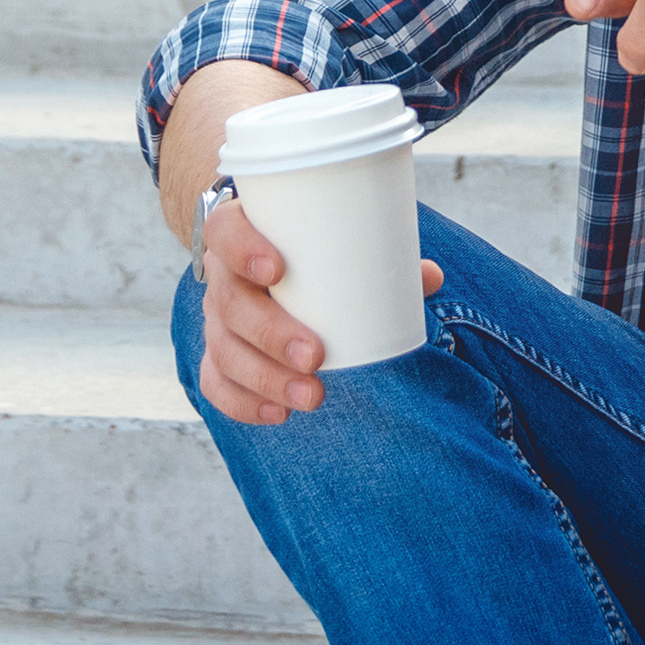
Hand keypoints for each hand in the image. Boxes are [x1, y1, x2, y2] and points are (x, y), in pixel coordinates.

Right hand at [196, 195, 443, 425]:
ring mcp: (215, 318)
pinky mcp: (218, 354)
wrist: (263, 258)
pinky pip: (216, 382)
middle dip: (269, 333)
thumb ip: (379, 251)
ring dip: (265, 378)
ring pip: (223, 350)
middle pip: (229, 302)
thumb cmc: (309, 244)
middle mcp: (222, 275)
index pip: (223, 230)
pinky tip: (278, 413)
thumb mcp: (334, 237)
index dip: (241, 248)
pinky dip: (244, 403)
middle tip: (314, 356)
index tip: (277, 269)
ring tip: (311, 396)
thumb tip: (429, 277)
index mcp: (240, 231)